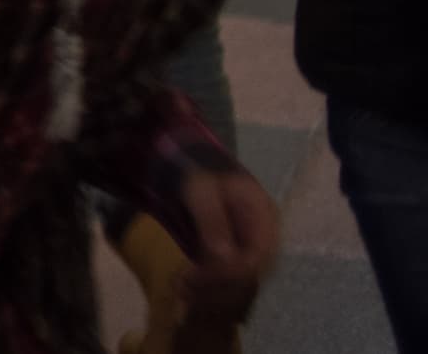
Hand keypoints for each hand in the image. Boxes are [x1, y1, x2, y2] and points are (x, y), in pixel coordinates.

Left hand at [177, 164, 278, 305]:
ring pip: (239, 274)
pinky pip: (227, 269)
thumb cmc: (198, 170)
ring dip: (213, 284)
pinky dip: (209, 278)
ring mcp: (248, 240)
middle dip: (219, 282)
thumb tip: (224, 258)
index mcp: (262, 214)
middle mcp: (262, 232)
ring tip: (181, 286)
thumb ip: (212, 220)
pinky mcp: (234, 247)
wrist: (189, 158)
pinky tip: (185, 281)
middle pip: (250, 269)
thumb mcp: (201, 190)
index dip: (232, 271)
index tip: (199, 276)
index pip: (258, 255)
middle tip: (184, 284)